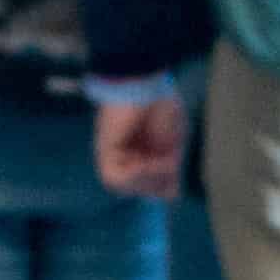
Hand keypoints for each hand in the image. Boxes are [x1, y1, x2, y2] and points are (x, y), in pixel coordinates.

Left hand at [92, 86, 189, 201]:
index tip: (174, 175)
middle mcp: (128, 157)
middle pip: (140, 189)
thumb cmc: (162, 106)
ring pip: (126, 187)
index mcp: (146, 154)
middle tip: (169, 165)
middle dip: (157, 183)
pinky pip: (114, 177)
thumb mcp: (174, 143)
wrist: (145, 83)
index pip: (152, 186)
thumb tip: (171, 195)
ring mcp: (115, 155)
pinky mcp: (104, 151)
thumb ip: (170, 171)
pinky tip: (144, 163)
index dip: (165, 187)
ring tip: (157, 163)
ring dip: (146, 180)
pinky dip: (133, 176)